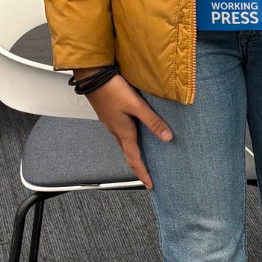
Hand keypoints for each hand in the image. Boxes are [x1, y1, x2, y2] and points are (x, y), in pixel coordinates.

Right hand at [78, 70, 171, 189]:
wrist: (93, 77)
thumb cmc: (113, 90)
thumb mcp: (137, 105)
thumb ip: (152, 121)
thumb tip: (168, 137)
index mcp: (124, 132)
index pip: (135, 159)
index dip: (143, 173)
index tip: (150, 185)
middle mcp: (116, 131)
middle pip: (128, 154)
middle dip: (138, 166)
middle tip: (148, 175)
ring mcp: (111, 123)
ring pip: (123, 144)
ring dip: (133, 153)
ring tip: (143, 158)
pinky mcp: (110, 115)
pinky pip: (120, 133)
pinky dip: (129, 140)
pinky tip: (134, 134)